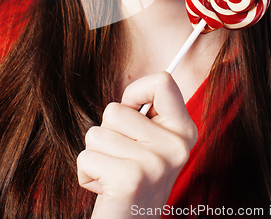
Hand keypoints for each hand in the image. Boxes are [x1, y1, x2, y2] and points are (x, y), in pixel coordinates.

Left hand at [77, 71, 197, 217]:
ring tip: (113, 174)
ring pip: (96, 133)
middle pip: (115, 109)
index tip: (133, 114)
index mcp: (184, 130)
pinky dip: (86, 173)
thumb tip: (136, 87)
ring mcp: (156, 162)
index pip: (163, 81)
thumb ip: (147, 114)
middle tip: (122, 160)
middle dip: (107, 134)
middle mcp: (177, 144)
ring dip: (96, 155)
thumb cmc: (133, 178)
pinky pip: (86, 156)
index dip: (136, 93)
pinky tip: (105, 188)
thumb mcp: (152, 142)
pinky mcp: (131, 179)